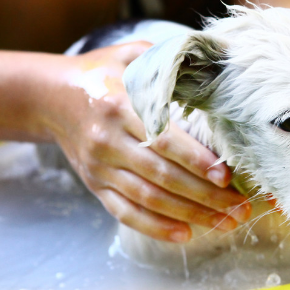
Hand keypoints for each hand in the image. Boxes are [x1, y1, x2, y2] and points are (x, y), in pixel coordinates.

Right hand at [43, 42, 250, 241]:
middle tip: (239, 208)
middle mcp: (107, 140)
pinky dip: (155, 227)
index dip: (196, 161)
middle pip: (161, 176)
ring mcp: (99, 167)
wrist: (51, 97)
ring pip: (148, 198)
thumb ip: (167, 59)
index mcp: (119, 106)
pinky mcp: (95, 184)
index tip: (227, 177)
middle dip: (204, 196)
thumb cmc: (101, 74)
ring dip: (189, 215)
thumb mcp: (130, 55)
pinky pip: (125, 212)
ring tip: (224, 223)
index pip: (163, 140)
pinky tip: (184, 234)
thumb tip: (213, 62)